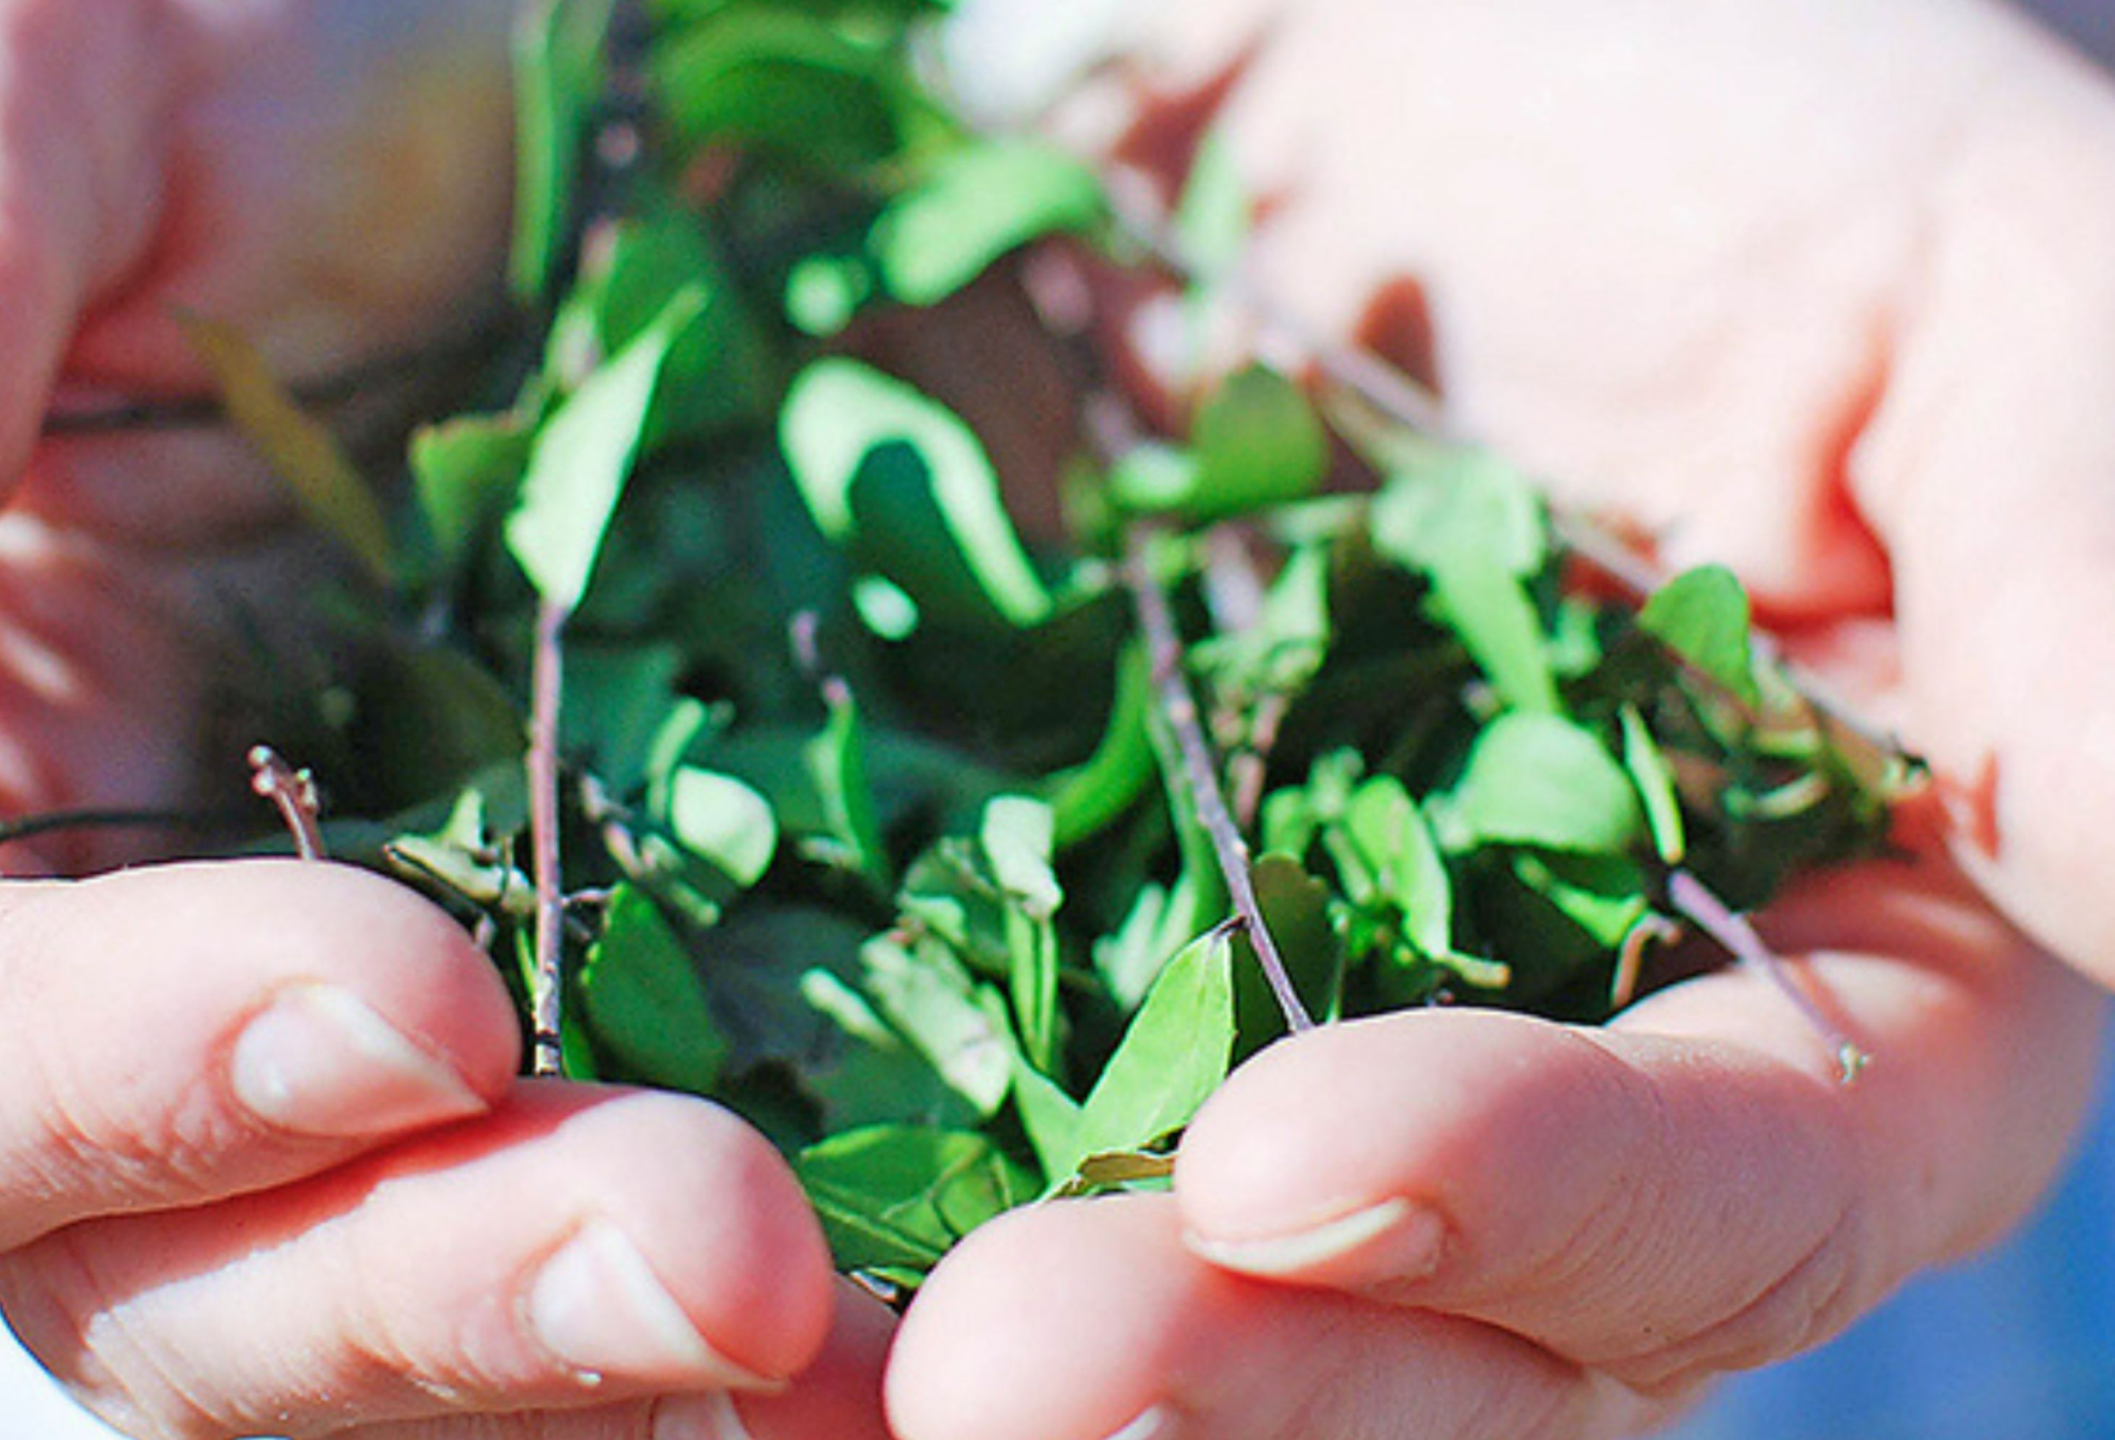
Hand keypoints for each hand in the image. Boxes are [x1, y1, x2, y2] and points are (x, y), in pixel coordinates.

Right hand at [0, 4, 890, 1434]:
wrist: (524, 57)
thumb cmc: (239, 36)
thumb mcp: (35, 97)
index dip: (120, 1077)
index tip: (408, 1006)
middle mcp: (134, 951)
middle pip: (192, 1272)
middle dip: (439, 1282)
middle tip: (717, 1253)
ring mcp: (395, 993)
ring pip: (436, 1289)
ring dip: (631, 1336)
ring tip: (849, 1312)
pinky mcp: (648, 971)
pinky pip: (689, 1177)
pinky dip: (813, 1253)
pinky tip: (954, 1282)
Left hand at [884, 3, 2114, 1435]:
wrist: (1379, 45)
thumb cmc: (1714, 112)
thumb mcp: (1984, 297)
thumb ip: (2106, 585)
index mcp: (1845, 969)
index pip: (1750, 1186)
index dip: (1548, 1214)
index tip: (1299, 1169)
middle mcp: (1560, 1059)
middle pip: (1435, 1341)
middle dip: (1232, 1382)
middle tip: (992, 1377)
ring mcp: (1276, 1007)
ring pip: (1166, 1284)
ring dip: (984, 1355)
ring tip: (785, 1362)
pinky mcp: (1032, 916)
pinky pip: (928, 1089)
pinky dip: (820, 1161)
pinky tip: (656, 1186)